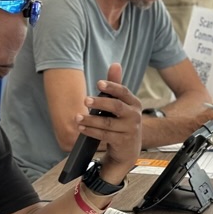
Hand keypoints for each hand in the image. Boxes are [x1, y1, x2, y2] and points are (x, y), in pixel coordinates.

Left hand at [79, 63, 141, 182]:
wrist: (129, 149)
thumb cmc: (122, 122)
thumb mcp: (121, 104)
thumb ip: (116, 85)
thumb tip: (115, 64)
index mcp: (134, 103)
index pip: (123, 92)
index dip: (112, 87)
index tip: (98, 84)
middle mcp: (134, 115)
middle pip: (117, 106)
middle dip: (100, 103)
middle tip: (85, 100)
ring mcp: (130, 130)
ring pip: (108, 123)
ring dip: (91, 120)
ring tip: (77, 117)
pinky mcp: (123, 142)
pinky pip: (105, 135)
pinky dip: (92, 131)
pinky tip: (81, 128)